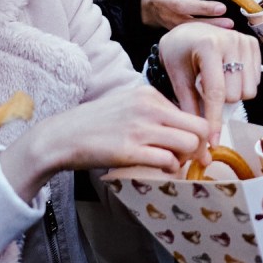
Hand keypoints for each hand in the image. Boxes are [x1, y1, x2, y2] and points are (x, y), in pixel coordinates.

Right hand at [2, 85, 211, 198]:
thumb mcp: (127, 105)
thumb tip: (182, 130)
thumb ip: (154, 112)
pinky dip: (170, 168)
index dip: (198, 134)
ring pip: (189, 144)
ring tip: (173, 163)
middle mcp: (148, 107)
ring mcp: (139, 129)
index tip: (194, 147)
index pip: (192, 114)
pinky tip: (160, 168)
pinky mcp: (130, 150)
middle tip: (191, 159)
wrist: (62, 136)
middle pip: (199, 128)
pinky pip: (168, 161)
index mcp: (148, 94)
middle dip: (200, 147)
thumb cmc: (96, 125)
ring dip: (186, 159)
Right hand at [140, 0, 238, 29]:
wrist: (151, 4)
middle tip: (223, 8)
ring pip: (187, 23)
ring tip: (228, 24)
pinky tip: (220, 32)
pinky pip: (190, 32)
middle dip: (204, 7)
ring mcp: (166, 16)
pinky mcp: (170, 29)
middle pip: (183, 5)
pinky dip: (206, 32)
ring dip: (209, 24)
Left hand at [158, 23, 261, 142]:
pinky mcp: (253, 44)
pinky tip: (226, 75)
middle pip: (234, 95)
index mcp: (208, 45)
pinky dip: (241, 85)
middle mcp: (231, 40)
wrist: (186, 33)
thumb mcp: (177, 78)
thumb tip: (200, 141)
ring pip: (248, 91)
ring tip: (215, 82)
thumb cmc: (178, 54)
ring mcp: (244, 41)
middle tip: (204, 90)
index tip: (212, 141)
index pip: (216, 92)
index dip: (214, 120)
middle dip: (219, 102)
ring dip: (232, 94)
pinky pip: (255, 82)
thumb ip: (189, 107)